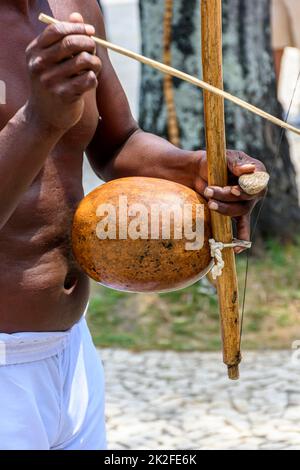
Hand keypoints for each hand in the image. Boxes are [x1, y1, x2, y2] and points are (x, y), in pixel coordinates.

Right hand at [25, 12, 101, 131]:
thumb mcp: (52, 61)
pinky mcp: (64, 96)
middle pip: (71, 43)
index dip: (77, 27)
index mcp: (34, 52)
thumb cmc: (52, 84)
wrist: (44, 118)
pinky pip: (88, 79)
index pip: (56, 30)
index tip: (90, 31)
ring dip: (95, 62)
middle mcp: (39, 65)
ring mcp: (50, 81)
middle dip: (89, 43)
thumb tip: (78, 17)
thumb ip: (64, 38)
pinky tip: (89, 82)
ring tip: (93, 68)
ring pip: (84, 61)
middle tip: (94, 50)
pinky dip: (93, 78)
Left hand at [194, 150, 266, 249]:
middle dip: (227, 197)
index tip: (233, 190)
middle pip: (246, 199)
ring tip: (209, 202)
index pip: (257, 183)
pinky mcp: (236, 213)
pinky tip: (237, 249)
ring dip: (223, 208)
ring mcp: (246, 203)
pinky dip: (241, 238)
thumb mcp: (222, 157)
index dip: (246, 189)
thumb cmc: (212, 161)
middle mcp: (254, 189)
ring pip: (239, 211)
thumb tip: (248, 169)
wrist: (197, 172)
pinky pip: (243, 227)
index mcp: (256, 172)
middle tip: (210, 191)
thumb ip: (234, 162)